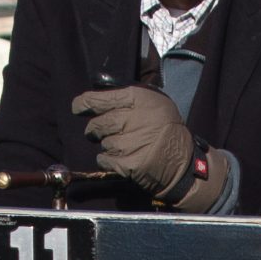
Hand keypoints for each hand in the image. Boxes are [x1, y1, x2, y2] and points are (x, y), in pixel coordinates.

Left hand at [69, 84, 219, 207]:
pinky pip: (104, 159)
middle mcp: (132, 118)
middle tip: (101, 133)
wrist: (182, 161)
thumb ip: (128, 98)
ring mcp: (130, 142)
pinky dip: (109, 160)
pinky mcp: (128, 163)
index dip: (84, 103)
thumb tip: (97, 96)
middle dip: (95, 129)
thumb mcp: (155, 102)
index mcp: (138, 98)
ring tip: (126, 146)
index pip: (100, 99)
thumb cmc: (166, 128)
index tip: (78, 107)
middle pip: (97, 123)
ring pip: (102, 142)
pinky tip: (124, 158)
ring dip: (108, 145)